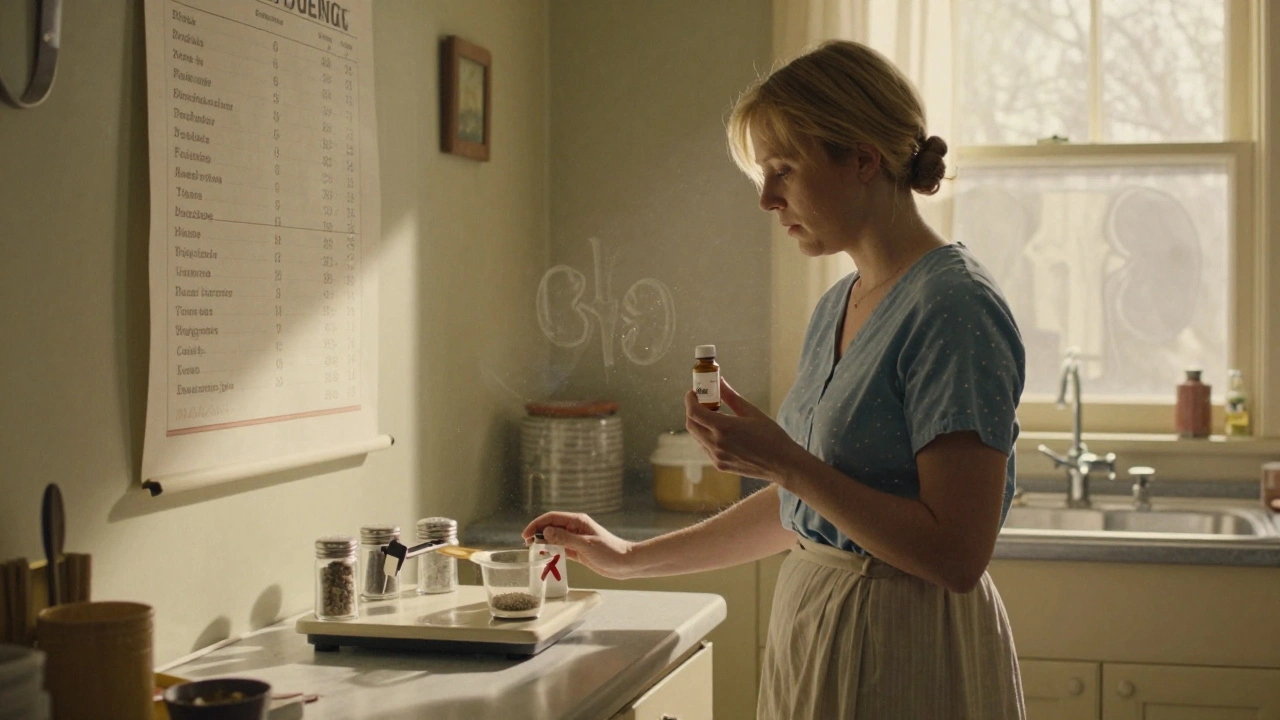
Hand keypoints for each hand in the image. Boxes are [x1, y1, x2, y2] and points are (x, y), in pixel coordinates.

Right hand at [521, 512, 635, 578]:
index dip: (536, 524)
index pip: (551, 518)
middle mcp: (575, 528)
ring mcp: (576, 539)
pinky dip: (552, 551)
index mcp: (577, 521)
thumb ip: (565, 538)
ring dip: (543, 543)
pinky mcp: (578, 551)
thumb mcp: (586, 545)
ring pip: (554, 538)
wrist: (626, 563)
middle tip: (526, 545)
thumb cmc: (610, 551)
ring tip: (532, 551)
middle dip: (537, 534)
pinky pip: (560, 548)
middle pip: (551, 527)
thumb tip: (545, 532)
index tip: (525, 535)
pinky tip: (545, 556)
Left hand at [685, 377, 806, 485]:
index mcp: (724, 428)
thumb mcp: (752, 412)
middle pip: (691, 425)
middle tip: (703, 402)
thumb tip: (720, 382)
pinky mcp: (720, 466)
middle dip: (692, 411)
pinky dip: (707, 437)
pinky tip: (722, 432)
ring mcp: (717, 457)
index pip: (694, 412)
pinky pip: (706, 448)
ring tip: (715, 416)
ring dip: (700, 424)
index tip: (693, 392)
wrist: (782, 464)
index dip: (689, 400)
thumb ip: (731, 397)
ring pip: (698, 437)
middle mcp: (716, 444)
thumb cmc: (771, 436)